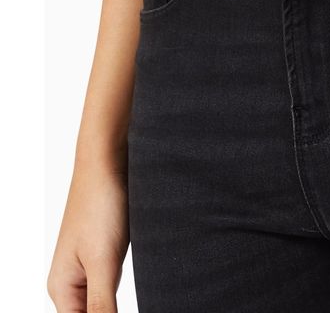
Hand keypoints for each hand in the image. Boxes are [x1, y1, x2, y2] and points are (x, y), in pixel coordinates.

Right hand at [48, 161, 128, 311]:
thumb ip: (101, 303)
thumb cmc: (100, 206)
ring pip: (104, 296)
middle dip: (109, 308)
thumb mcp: (103, 261)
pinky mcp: (105, 249)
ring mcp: (88, 263)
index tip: (116, 307)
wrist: (107, 162)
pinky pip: (112, 276)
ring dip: (116, 298)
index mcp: (62, 288)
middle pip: (91, 312)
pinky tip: (138, 274)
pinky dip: (122, 280)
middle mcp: (71, 279)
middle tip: (120, 279)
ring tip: (122, 267)